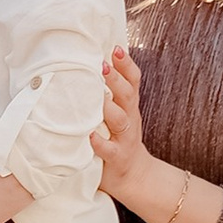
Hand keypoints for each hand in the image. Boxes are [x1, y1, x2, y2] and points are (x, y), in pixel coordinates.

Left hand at [94, 47, 142, 175]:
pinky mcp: (117, 157)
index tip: (115, 48)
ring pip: (120, 119)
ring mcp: (124, 138)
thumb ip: (108, 92)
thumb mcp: (119, 112)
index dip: (126, 64)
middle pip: (127, 95)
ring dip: (108, 107)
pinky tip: (89, 135)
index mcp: (129, 105)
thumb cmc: (118, 137)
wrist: (134, 175)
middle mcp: (129, 118)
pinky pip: (110, 149)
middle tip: (102, 65)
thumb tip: (89, 64)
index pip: (132, 80)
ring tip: (98, 97)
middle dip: (116, 79)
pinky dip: (100, 142)